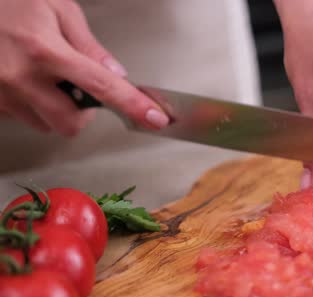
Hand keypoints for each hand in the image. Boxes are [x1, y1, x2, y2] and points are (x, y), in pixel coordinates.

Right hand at [0, 0, 168, 135]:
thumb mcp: (56, 8)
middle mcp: (22, 77)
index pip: (102, 88)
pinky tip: (26, 79)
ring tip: (45, 76)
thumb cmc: (11, 0)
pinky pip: (24, 118)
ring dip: (57, 109)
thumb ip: (88, 45)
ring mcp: (2, 93)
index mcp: (46, 51)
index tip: (154, 119)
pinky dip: (34, 105)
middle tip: (77, 86)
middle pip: (71, 124)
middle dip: (83, 113)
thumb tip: (115, 73)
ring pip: (47, 125)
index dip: (132, 106)